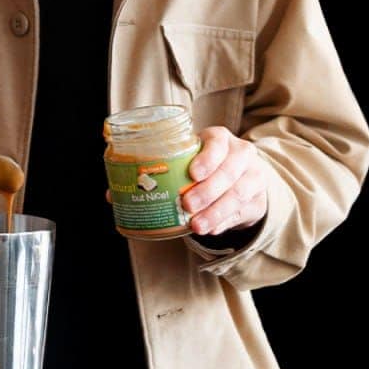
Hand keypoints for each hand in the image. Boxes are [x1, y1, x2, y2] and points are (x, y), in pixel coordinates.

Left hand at [103, 126, 267, 236]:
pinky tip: (210, 229)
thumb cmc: (203, 164)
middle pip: (228, 172)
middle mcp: (240, 155)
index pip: (218, 143)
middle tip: (187, 204)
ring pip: (237, 194)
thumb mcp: (186, 158)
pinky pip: (241, 212)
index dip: (207, 158)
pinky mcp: (256, 199)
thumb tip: (112, 193)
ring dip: (215, 212)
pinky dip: (224, 222)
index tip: (193, 173)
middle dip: (208, 190)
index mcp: (219, 139)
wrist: (242, 175)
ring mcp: (252, 177)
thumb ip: (156, 171)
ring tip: (196, 226)